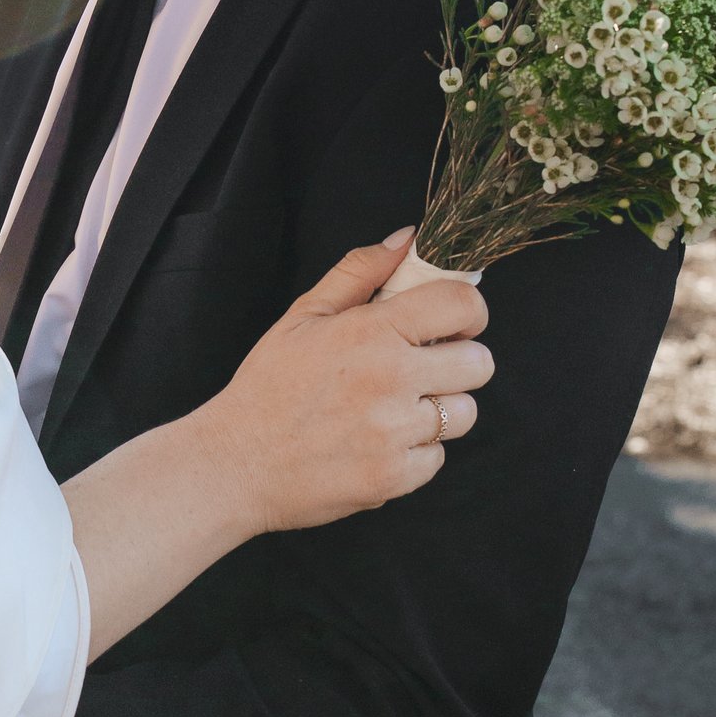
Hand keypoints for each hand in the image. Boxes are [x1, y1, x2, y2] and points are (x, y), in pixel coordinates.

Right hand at [198, 230, 492, 537]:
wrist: (235, 464)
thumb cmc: (268, 387)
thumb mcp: (302, 316)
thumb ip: (358, 272)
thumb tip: (407, 239)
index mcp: (371, 332)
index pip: (462, 305)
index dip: (468, 312)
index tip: (453, 323)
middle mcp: (391, 380)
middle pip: (479, 363)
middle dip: (458, 362)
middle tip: (421, 369)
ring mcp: (395, 433)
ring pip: (464, 414)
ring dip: (438, 410)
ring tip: (394, 410)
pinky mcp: (395, 478)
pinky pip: (438, 458)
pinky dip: (416, 453)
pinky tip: (377, 443)